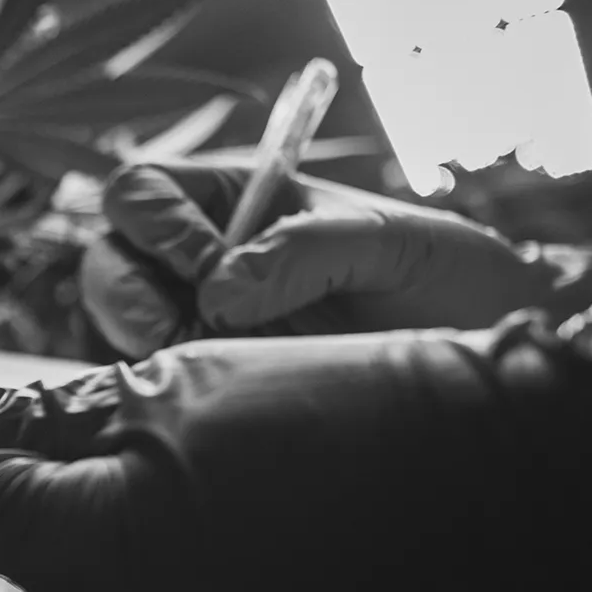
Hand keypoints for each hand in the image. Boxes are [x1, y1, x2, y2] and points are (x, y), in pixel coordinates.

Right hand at [81, 164, 591, 357]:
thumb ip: (306, 250)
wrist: (482, 356)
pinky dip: (160, 392)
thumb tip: (217, 294)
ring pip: (116, 324)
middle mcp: (203, 258)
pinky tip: (207, 400)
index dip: (156, 224)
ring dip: (143, 343)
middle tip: (171, 329)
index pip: (144, 191)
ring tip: (206, 364)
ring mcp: (200, 321)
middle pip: (110, 258)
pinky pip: (150, 385)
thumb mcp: (391, 244)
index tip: (206, 264)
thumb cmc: (443, 279)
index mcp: (237, 199)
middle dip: (125, 292)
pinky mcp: (209, 382)